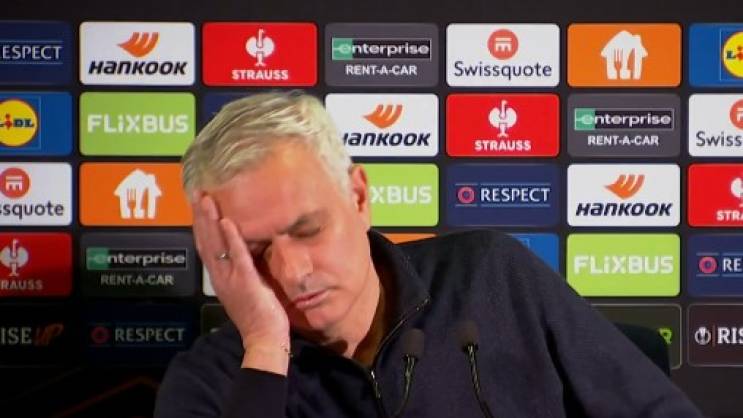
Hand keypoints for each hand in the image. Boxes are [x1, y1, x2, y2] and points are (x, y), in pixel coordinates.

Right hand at [191, 191, 289, 372]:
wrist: (264, 339)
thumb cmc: (259, 316)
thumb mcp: (247, 288)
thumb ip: (242, 270)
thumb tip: (244, 252)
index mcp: (220, 278)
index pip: (206, 246)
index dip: (200, 225)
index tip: (198, 204)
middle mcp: (220, 277)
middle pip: (205, 241)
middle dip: (200, 216)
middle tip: (196, 193)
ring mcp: (231, 279)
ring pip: (215, 245)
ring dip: (210, 220)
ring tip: (206, 200)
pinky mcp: (246, 282)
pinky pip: (237, 256)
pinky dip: (231, 238)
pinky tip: (227, 221)